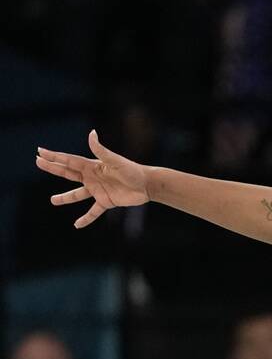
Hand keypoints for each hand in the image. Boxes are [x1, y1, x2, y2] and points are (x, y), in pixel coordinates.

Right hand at [35, 130, 149, 227]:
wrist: (147, 185)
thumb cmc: (132, 170)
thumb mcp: (115, 161)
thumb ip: (101, 150)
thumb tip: (91, 133)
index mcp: (93, 166)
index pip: (69, 161)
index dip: (54, 157)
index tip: (40, 152)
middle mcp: (93, 177)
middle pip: (68, 173)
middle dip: (53, 168)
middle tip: (38, 163)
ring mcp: (98, 190)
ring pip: (78, 194)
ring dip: (65, 198)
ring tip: (52, 200)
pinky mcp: (106, 201)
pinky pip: (93, 212)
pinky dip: (86, 218)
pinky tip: (77, 225)